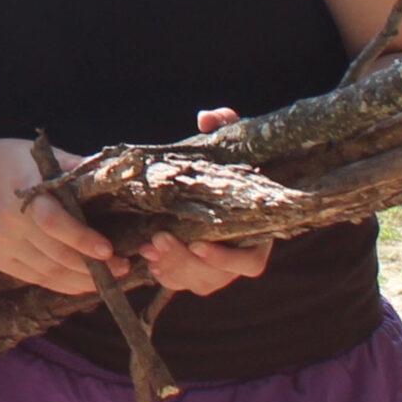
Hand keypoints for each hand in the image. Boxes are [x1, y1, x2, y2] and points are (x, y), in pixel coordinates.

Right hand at [0, 136, 113, 296]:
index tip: (108, 250)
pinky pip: (36, 278)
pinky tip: (85, 282)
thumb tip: (114, 174)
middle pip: (55, 254)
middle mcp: (7, 224)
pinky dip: (64, 284)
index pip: (52, 222)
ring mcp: (1, 245)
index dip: (81, 238)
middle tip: (124, 267)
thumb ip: (74, 168)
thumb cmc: (13, 163)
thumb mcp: (41, 157)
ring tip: (112, 278)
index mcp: (21, 193)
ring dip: (83, 280)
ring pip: (48, 273)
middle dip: (93, 267)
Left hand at [137, 107, 272, 292]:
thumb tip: (207, 117)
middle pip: (215, 277)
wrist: (217, 182)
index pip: (249, 264)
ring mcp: (217, 271)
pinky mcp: (195, 273)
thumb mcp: (232, 143)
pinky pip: (179, 283)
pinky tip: (144, 255)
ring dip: (170, 268)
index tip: (198, 244)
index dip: (225, 259)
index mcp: (257, 237)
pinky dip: (162, 272)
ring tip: (148, 246)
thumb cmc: (230, 165)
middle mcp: (239, 260)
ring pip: (196, 283)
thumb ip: (226, 125)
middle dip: (184, 262)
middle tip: (158, 238)